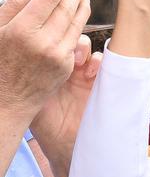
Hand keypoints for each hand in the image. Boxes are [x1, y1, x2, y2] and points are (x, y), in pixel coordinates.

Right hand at [0, 0, 89, 121]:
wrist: (9, 98)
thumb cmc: (0, 60)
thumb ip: (17, 4)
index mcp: (22, 30)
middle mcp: (43, 42)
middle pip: (65, 9)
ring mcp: (57, 56)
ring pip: (75, 24)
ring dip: (81, 6)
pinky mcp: (66, 67)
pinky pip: (75, 40)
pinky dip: (79, 25)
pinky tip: (79, 16)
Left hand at [31, 35, 101, 155]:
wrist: (64, 143)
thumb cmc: (43, 123)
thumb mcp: (31, 97)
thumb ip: (30, 76)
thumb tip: (21, 53)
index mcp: (44, 65)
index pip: (47, 39)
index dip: (50, 33)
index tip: (49, 37)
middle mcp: (61, 65)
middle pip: (66, 37)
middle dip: (68, 37)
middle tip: (66, 46)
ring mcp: (80, 72)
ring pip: (84, 45)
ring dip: (83, 47)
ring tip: (78, 59)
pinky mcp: (97, 81)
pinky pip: (100, 62)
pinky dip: (97, 60)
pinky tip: (91, 69)